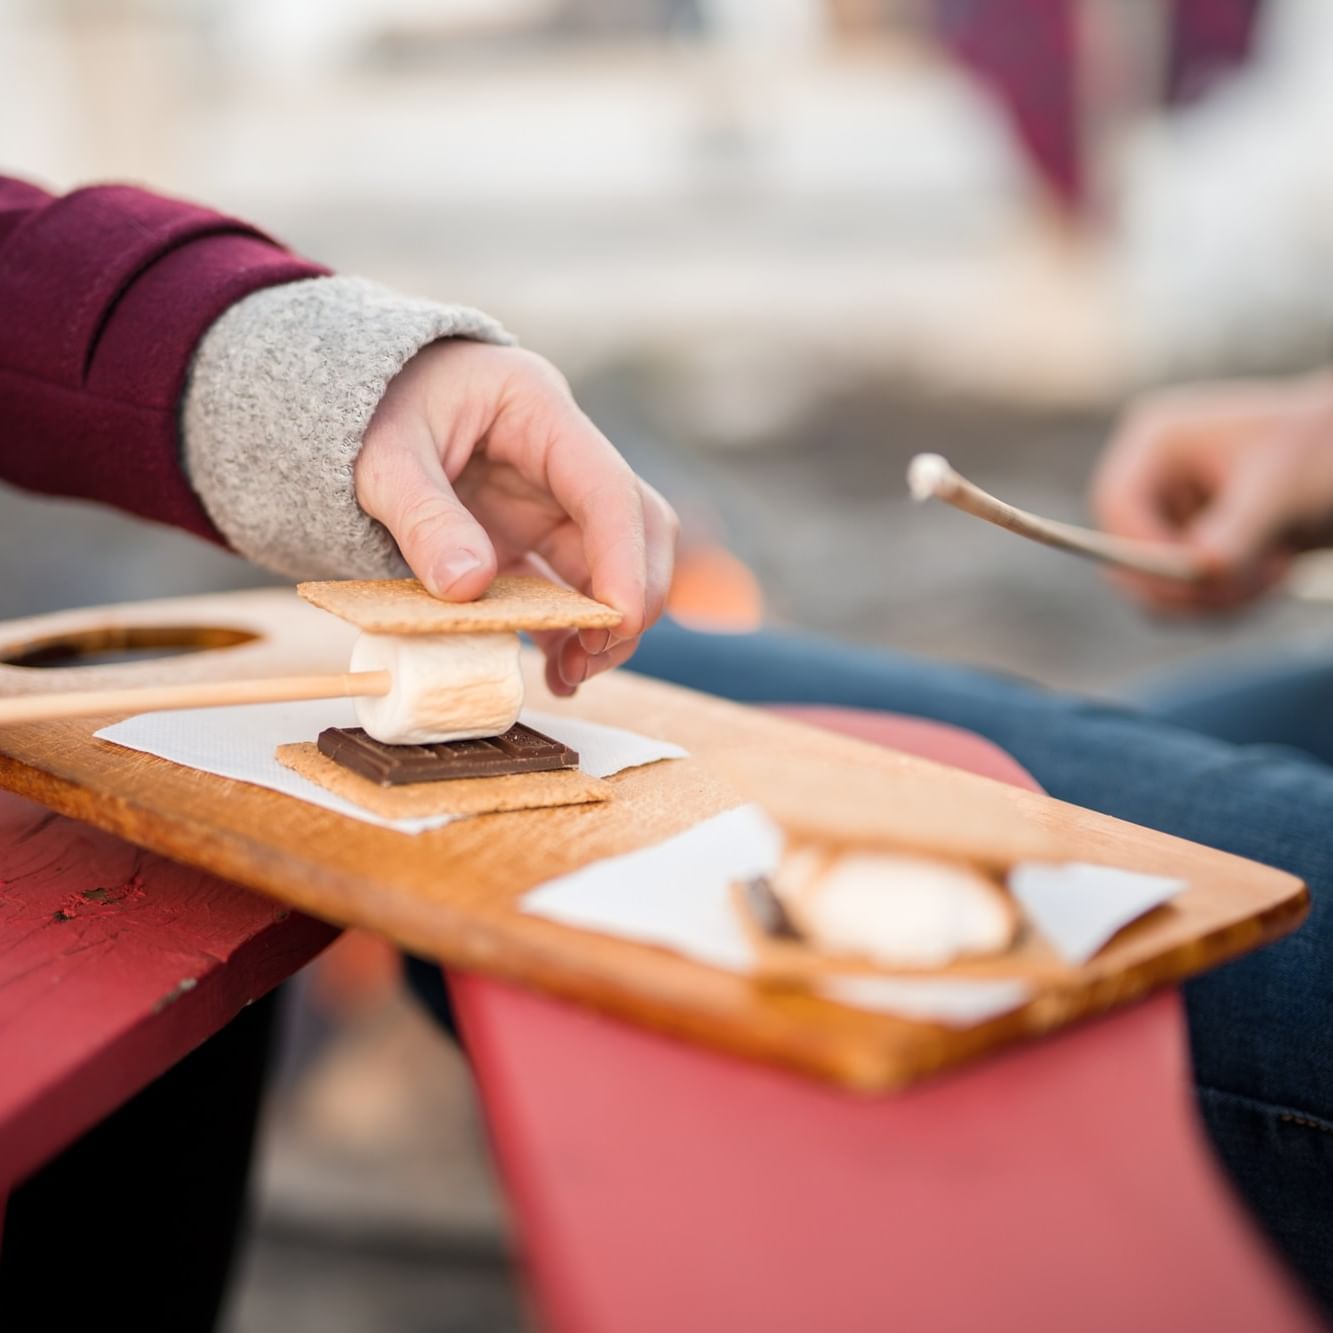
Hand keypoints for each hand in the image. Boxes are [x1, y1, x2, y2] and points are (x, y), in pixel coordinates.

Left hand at [354, 340, 677, 695]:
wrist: (347, 400)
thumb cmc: (370, 409)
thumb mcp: (383, 458)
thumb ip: (423, 517)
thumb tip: (469, 588)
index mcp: (539, 412)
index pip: (608, 489)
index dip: (623, 557)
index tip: (617, 619)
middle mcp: (561, 459)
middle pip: (637, 528)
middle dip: (630, 596)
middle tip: (594, 654)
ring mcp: (548, 502)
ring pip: (611, 566)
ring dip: (605, 623)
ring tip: (571, 677)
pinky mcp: (527, 540)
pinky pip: (566, 592)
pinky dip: (568, 633)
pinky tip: (557, 675)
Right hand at [1092, 372, 1332, 612]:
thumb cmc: (1324, 453)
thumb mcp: (1280, 490)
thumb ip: (1236, 530)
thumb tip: (1200, 571)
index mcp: (1157, 441)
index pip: (1115, 505)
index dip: (1145, 548)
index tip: (1200, 573)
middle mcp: (1151, 480)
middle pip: (1125, 555)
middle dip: (1188, 584)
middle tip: (1256, 580)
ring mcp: (1166, 518)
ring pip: (1153, 589)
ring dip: (1214, 599)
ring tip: (1277, 572)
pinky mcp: (1186, 550)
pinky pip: (1180, 601)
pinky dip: (1223, 604)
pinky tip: (1271, 575)